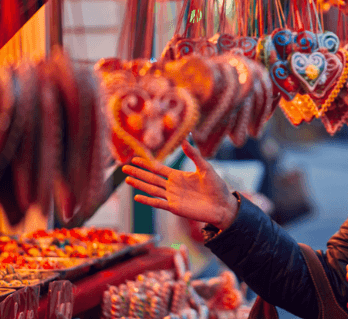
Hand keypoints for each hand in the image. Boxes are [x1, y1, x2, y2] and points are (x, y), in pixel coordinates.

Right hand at [123, 140, 237, 229]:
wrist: (223, 206)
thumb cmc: (217, 187)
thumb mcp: (206, 168)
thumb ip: (194, 155)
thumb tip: (184, 140)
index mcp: (179, 176)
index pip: (158, 169)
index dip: (146, 163)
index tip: (134, 158)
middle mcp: (173, 186)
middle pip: (151, 178)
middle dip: (138, 172)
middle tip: (123, 167)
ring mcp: (173, 197)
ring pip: (152, 189)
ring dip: (139, 184)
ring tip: (127, 179)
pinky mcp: (175, 208)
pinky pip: (158, 203)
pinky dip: (148, 200)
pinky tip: (137, 197)